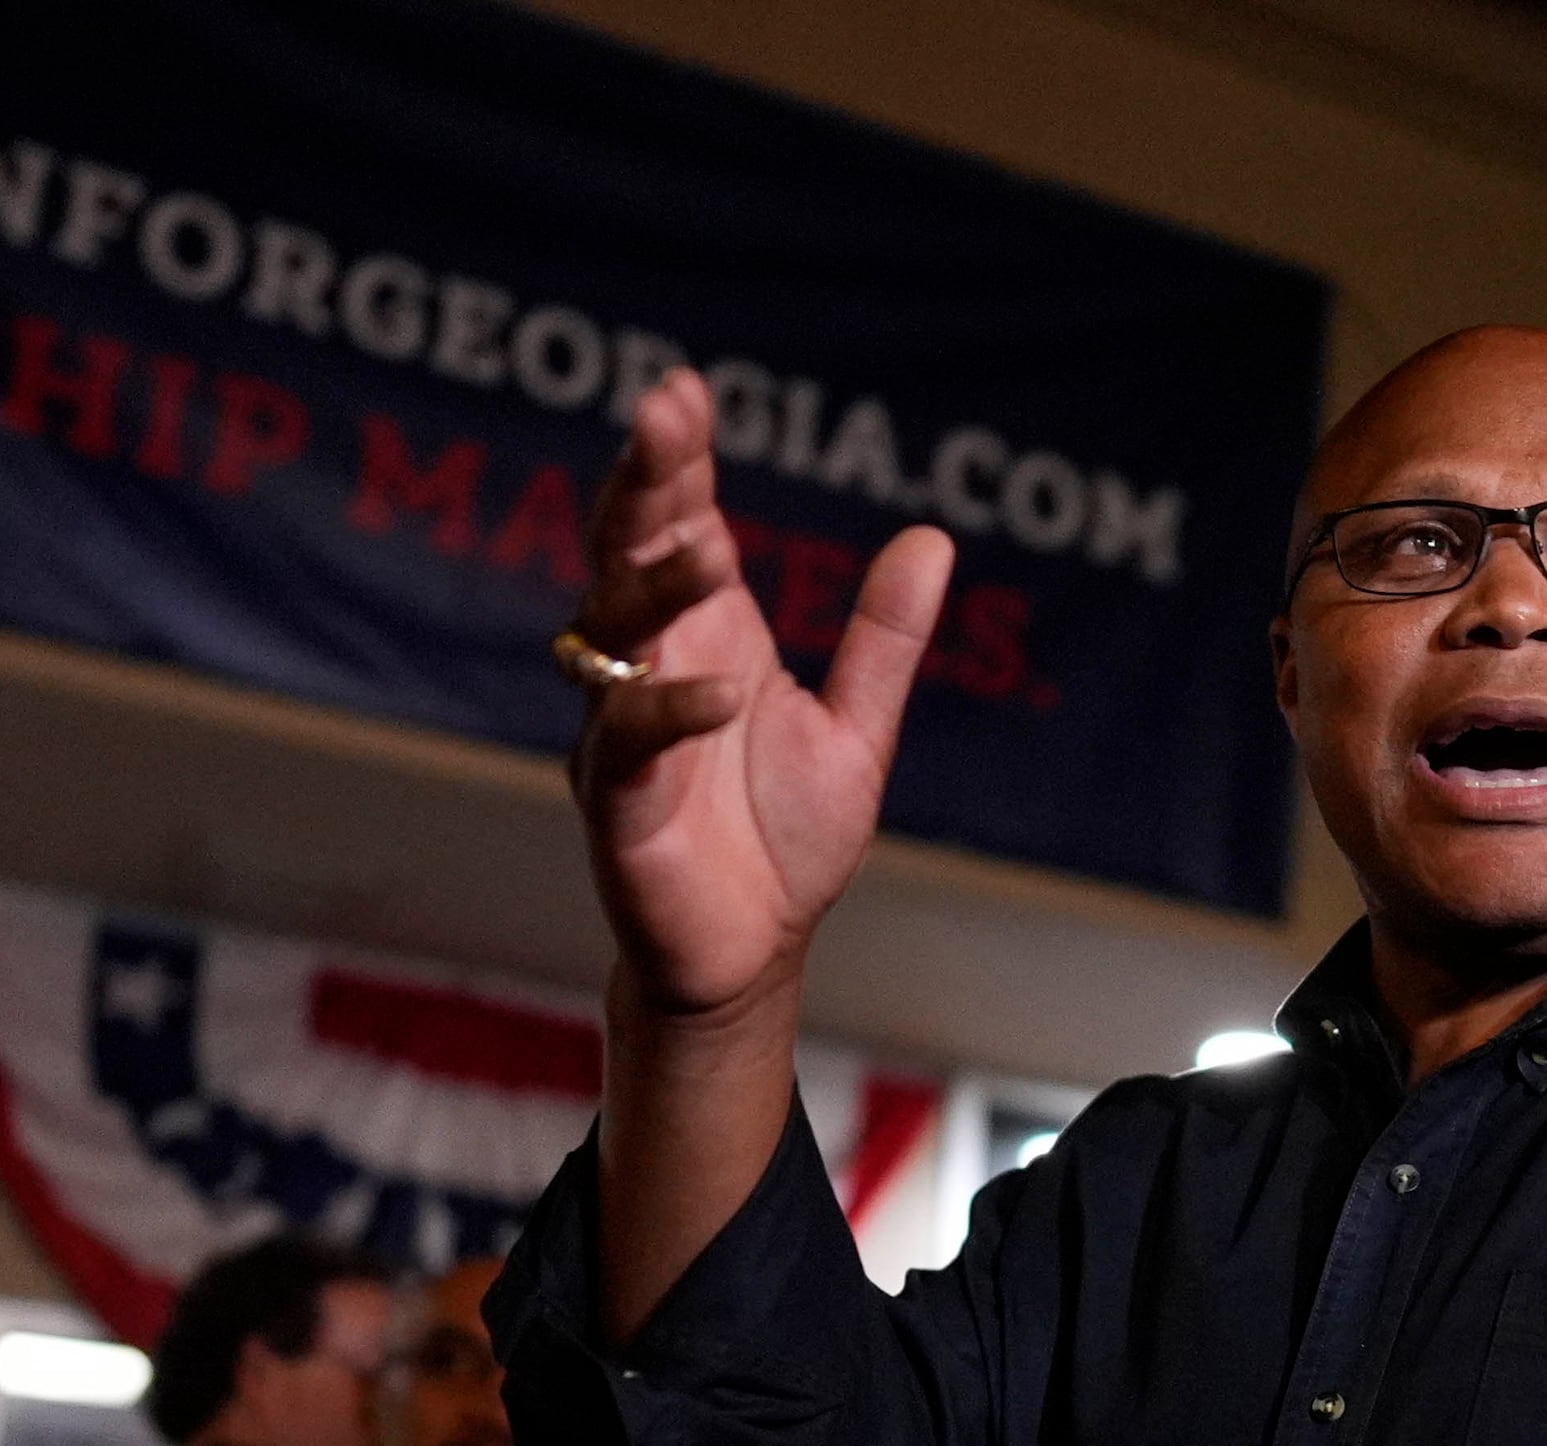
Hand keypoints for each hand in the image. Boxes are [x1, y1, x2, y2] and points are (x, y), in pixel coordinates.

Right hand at [568, 367, 953, 1020]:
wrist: (751, 954)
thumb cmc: (784, 842)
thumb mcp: (856, 730)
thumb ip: (883, 641)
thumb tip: (933, 537)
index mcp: (705, 635)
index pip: (678, 522)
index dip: (674, 457)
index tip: (683, 390)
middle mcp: (650, 665)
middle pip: (624, 552)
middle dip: (640, 482)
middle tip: (660, 414)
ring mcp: (622, 728)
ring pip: (613, 632)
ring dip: (656, 584)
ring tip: (706, 545)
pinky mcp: (618, 800)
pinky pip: (629, 738)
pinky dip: (672, 709)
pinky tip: (724, 688)